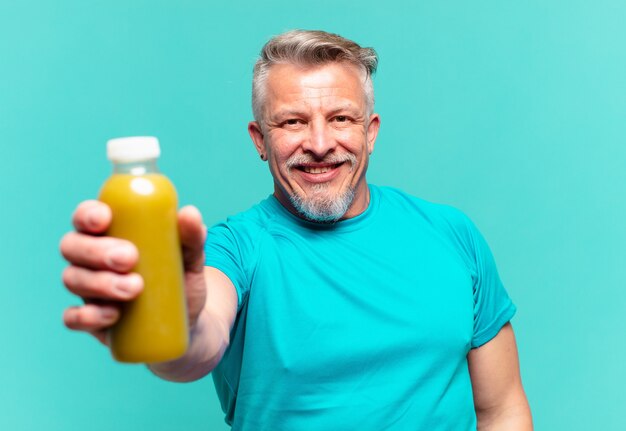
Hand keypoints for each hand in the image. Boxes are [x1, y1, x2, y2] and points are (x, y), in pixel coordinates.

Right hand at [60, 200, 207, 344]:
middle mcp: (90, 258)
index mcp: (109, 233)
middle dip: (96, 251)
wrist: (187, 320)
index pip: (86, 216)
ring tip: (135, 288)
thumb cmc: (181, 278)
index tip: (105, 219)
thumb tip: (190, 213)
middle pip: (72, 246)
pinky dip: (87, 316)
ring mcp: (87, 289)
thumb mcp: (190, 257)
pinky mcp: (89, 319)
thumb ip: (191, 236)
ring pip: (73, 279)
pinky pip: (73, 318)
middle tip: (130, 258)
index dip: (87, 214)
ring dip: (100, 283)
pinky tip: (112, 314)